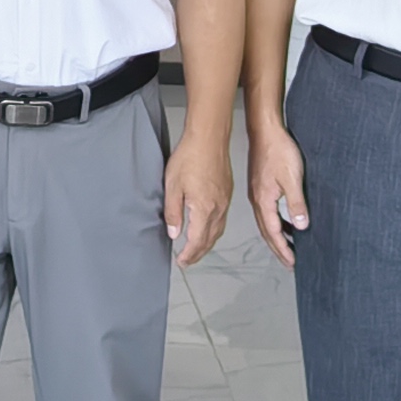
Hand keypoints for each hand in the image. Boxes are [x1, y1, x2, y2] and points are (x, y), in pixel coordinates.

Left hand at [162, 126, 232, 268]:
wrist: (209, 138)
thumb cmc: (190, 157)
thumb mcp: (172, 186)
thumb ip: (173, 212)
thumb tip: (174, 233)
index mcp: (204, 209)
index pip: (197, 240)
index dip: (189, 254)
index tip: (181, 261)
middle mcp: (218, 209)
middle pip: (210, 239)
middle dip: (198, 253)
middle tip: (187, 261)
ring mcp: (225, 201)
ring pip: (218, 231)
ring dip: (207, 243)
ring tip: (197, 249)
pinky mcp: (227, 193)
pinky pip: (222, 220)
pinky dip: (214, 231)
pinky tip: (208, 228)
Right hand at [247, 122, 306, 269]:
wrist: (265, 130)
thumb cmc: (278, 150)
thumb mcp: (292, 178)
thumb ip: (296, 203)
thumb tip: (300, 225)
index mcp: (263, 201)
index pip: (273, 232)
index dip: (283, 249)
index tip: (292, 262)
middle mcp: (257, 200)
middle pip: (267, 231)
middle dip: (278, 248)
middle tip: (289, 261)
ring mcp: (258, 193)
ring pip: (266, 222)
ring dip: (276, 236)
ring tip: (288, 246)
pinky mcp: (260, 186)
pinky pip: (267, 211)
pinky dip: (276, 222)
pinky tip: (285, 221)